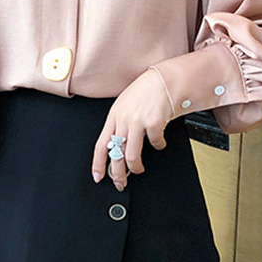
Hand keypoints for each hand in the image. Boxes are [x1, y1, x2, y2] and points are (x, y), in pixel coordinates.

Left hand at [92, 69, 172, 189]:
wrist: (164, 79)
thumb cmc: (146, 92)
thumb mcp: (125, 106)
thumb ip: (120, 125)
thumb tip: (118, 148)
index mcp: (113, 116)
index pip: (100, 145)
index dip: (98, 163)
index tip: (98, 176)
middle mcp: (123, 120)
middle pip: (115, 154)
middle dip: (117, 173)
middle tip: (120, 182)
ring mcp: (138, 121)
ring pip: (132, 155)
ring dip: (136, 167)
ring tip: (139, 169)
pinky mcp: (153, 123)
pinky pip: (155, 144)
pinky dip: (159, 146)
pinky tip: (159, 142)